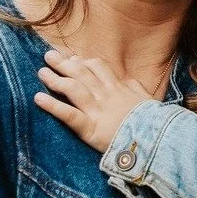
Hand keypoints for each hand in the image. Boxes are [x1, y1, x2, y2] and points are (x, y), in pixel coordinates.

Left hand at [34, 52, 152, 150]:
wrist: (158, 141)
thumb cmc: (155, 123)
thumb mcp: (148, 100)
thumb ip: (136, 89)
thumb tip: (128, 81)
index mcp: (120, 89)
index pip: (99, 68)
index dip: (83, 61)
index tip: (72, 57)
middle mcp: (106, 96)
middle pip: (82, 73)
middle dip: (64, 63)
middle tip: (49, 56)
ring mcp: (98, 111)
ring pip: (73, 89)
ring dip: (55, 79)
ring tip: (41, 73)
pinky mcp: (91, 130)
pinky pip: (69, 115)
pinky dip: (52, 106)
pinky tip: (38, 99)